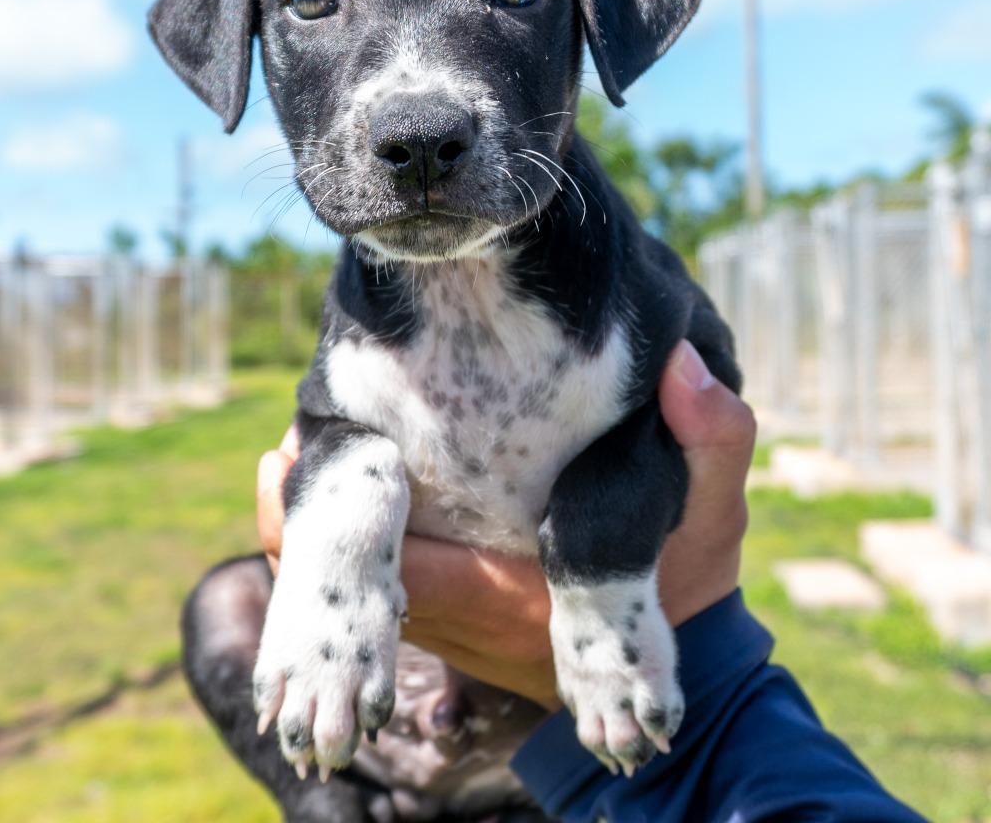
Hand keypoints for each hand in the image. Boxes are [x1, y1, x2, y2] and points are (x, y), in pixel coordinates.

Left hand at [257, 339, 755, 709]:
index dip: (329, 507)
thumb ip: (709, 435)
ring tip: (316, 442)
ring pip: (351, 584)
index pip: (385, 564)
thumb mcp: (714, 504)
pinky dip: (354, 540)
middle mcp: (460, 617)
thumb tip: (679, 362)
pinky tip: (359, 480)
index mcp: (504, 591)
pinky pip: (377, 586)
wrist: (684, 652)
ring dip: (327, 517)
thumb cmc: (690, 576)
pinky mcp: (454, 616)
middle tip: (299, 428)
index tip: (305, 438)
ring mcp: (451, 622)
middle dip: (309, 503)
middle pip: (341, 576)